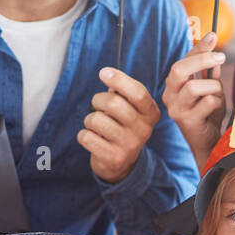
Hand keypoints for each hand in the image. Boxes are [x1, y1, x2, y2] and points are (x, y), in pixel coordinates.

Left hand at [78, 67, 160, 183]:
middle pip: (114, 103)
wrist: (122, 162)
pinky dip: (84, 135)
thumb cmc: (122, 126)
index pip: (138, 93)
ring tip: (95, 125)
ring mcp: (130, 146)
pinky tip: (92, 138)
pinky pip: (87, 137)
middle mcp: (144, 130)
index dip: (119, 79)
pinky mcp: (114, 158)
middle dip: (98, 99)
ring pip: (97, 120)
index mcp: (151, 113)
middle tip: (97, 104)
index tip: (103, 72)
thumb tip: (108, 74)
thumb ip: (122, 91)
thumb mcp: (130, 108)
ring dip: (89, 119)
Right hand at [162, 31, 226, 167]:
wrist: (209, 143)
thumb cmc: (208, 113)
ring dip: (213, 88)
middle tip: (221, 57)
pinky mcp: (186, 122)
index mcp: (173, 85)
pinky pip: (207, 102)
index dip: (198, 47)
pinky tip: (216, 110)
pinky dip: (217, 103)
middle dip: (202, 59)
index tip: (212, 36)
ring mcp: (176, 109)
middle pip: (179, 70)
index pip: (182, 60)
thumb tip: (210, 38)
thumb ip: (208, 67)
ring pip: (194, 86)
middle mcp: (169, 96)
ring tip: (218, 96)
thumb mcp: (209, 87)